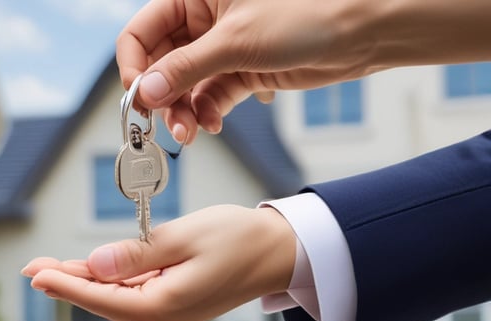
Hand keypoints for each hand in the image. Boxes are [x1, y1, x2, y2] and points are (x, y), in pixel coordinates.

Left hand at [22, 205, 295, 320]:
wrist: (276, 254)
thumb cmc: (239, 241)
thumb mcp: (184, 238)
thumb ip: (136, 255)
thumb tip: (96, 265)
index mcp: (161, 307)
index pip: (100, 295)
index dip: (64, 283)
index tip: (34, 274)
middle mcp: (159, 320)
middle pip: (102, 299)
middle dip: (67, 281)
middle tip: (31, 268)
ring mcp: (164, 317)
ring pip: (114, 297)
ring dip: (85, 280)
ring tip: (48, 268)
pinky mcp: (169, 307)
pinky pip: (131, 294)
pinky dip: (109, 281)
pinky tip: (87, 271)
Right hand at [118, 0, 376, 143]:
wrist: (362, 31)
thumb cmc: (309, 11)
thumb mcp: (236, 40)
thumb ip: (185, 68)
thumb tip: (143, 92)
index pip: (140, 33)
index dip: (133, 67)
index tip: (137, 99)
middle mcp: (203, 20)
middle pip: (159, 65)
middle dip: (160, 98)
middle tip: (163, 125)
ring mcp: (221, 48)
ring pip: (183, 87)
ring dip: (182, 113)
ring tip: (190, 133)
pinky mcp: (240, 70)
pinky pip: (208, 97)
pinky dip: (206, 113)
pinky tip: (212, 124)